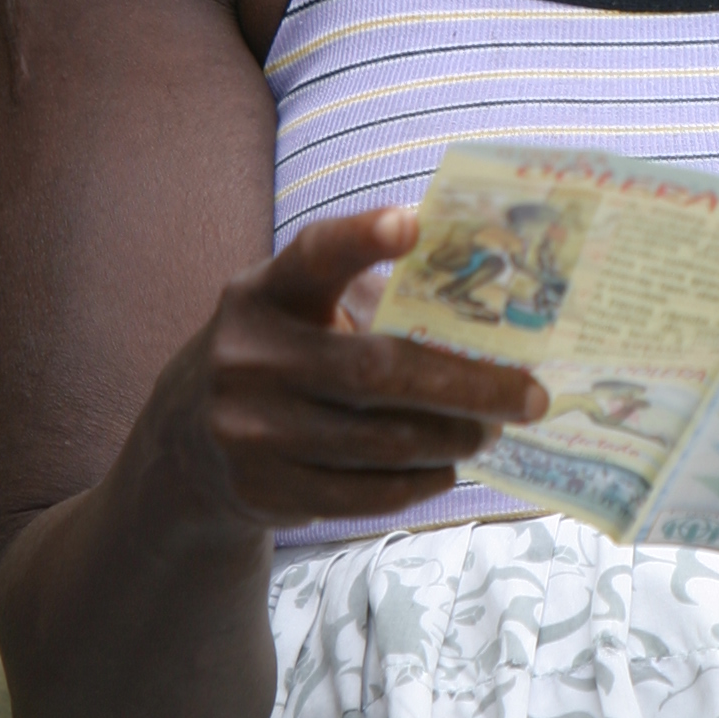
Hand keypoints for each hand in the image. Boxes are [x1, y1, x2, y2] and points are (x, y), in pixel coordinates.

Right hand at [142, 208, 547, 530]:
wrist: (189, 442)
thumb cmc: (284, 354)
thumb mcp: (301, 311)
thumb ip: (367, 297)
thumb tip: (493, 299)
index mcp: (265, 292)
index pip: (315, 254)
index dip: (363, 238)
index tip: (415, 223)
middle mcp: (249, 356)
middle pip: (378, 371)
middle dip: (469, 385)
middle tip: (529, 395)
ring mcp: (249, 428)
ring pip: (382, 441)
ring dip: (454, 439)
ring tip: (491, 431)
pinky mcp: (262, 489)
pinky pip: (365, 493)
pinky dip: (420, 480)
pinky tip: (445, 466)